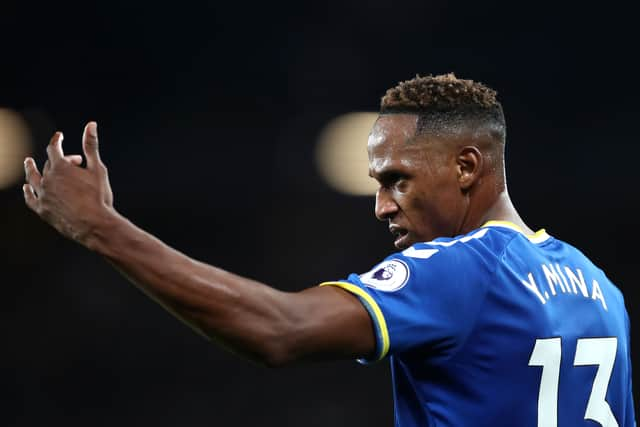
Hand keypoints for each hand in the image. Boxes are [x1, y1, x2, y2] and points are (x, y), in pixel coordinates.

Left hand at [23, 121, 114, 245]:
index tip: (59, 137)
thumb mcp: (97, 169)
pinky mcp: (42, 210)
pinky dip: (28, 191)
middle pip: (49, 164)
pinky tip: (27, 188)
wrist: (94, 225)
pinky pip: (30, 198)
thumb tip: (91, 124)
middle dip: (60, 160)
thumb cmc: (98, 197)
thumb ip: (91, 145)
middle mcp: (48, 179)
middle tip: (76, 163)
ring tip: (29, 163)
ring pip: (33, 179)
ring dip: (31, 169)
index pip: (54, 147)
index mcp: (61, 167)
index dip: (57, 141)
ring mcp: (43, 195)